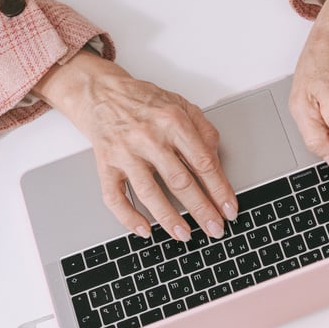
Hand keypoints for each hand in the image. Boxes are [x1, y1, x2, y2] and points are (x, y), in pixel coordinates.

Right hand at [33, 51, 236, 239]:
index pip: (203, 163)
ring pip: (150, 193)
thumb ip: (204, 131)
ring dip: (170, 218)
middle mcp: (148, 138)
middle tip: (215, 229)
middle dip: (201, 210)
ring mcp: (125, 153)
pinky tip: (145, 230)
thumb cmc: (143, 101)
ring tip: (185, 235)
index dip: (219, 189)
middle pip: (180, 182)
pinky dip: (129, 217)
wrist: (99, 92)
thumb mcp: (181, 105)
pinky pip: (114, 196)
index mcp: (172, 122)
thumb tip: (216, 162)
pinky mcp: (105, 164)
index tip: (229, 208)